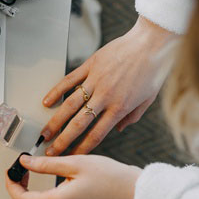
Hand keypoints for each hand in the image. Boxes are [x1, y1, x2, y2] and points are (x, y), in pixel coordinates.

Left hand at [5, 154, 139, 198]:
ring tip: (26, 186)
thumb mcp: (75, 162)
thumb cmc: (110, 176)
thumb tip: (24, 162)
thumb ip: (45, 163)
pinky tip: (38, 196)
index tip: (11, 172)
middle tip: (18, 175)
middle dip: (15, 193)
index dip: (11, 185)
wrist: (132, 192)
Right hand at [42, 17, 177, 154]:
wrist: (152, 43)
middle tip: (50, 150)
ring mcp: (95, 80)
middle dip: (62, 140)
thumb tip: (118, 129)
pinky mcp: (90, 65)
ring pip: (69, 105)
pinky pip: (69, 80)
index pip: (97, 134)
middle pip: (78, 124)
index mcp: (120, 107)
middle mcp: (105, 96)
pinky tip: (46, 102)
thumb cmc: (154, 69)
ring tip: (45, 132)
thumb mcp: (148, 99)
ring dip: (55, 121)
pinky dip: (56, 92)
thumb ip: (132, 116)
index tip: (72, 156)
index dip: (82, 148)